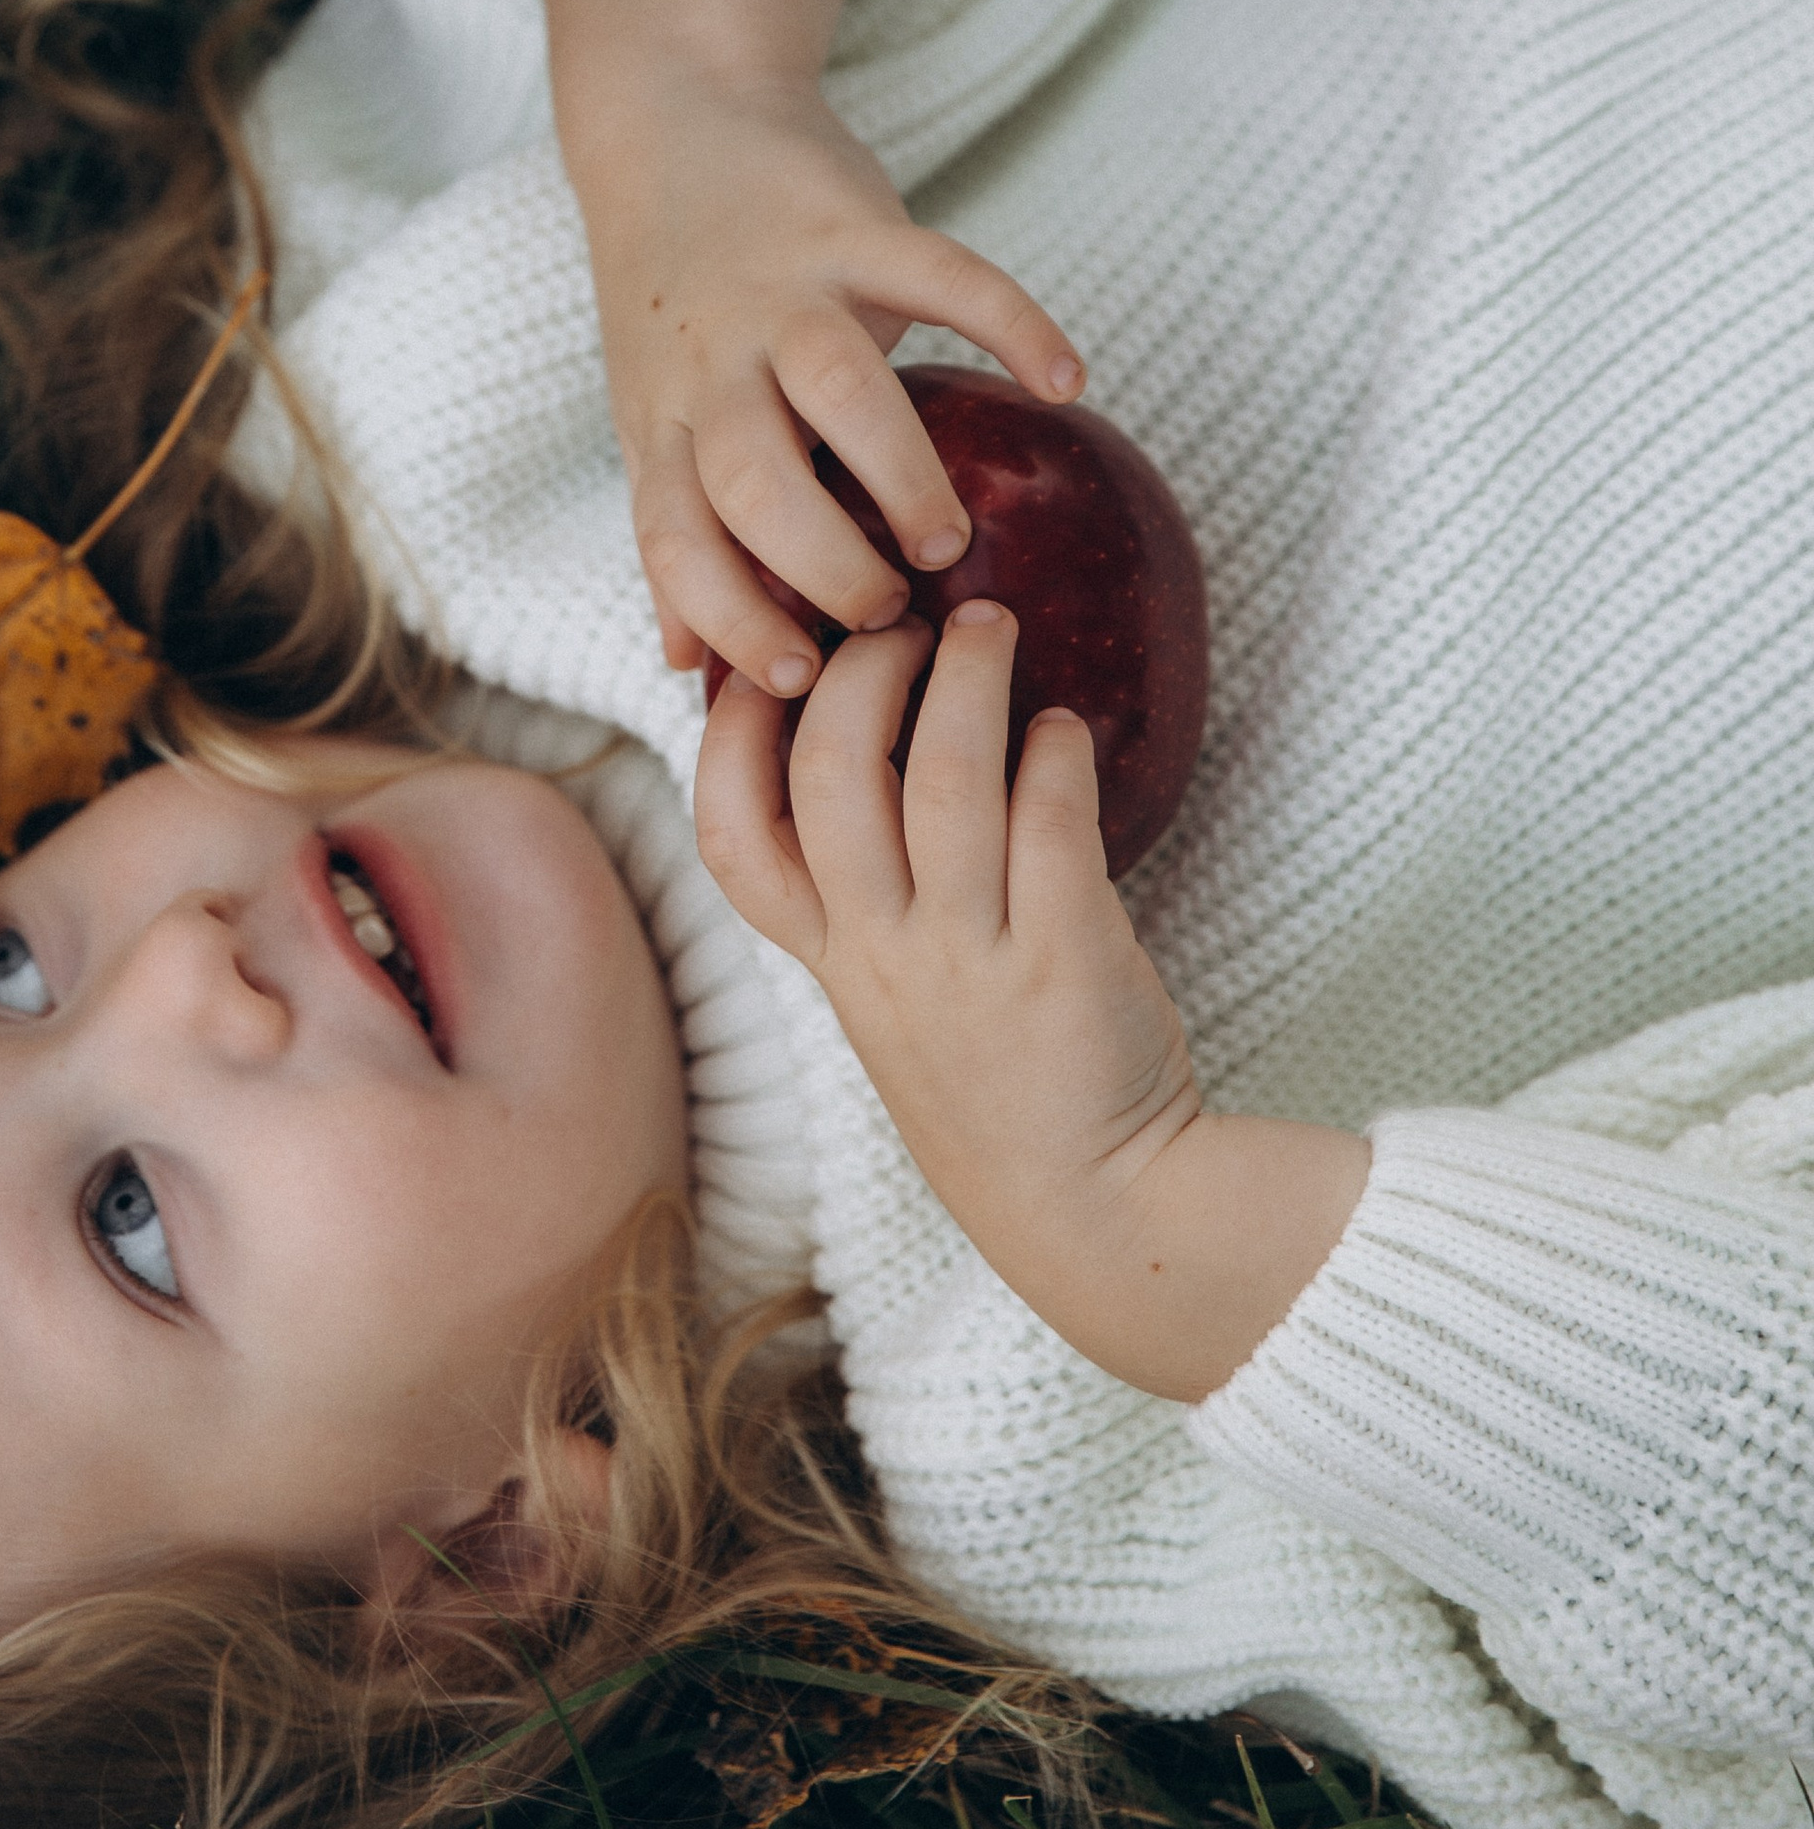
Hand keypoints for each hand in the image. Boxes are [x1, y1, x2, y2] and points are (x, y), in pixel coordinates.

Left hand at [584, 69, 1080, 688]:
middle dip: (825, 562)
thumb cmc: (676, 303)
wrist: (672, 121)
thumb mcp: (657, 416)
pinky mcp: (847, 222)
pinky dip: (1012, 321)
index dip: (729, 620)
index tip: (799, 682)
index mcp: (665, 420)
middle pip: (755, 477)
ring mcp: (779, 286)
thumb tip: (680, 664)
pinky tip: (1066, 380)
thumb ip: (678, 531)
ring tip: (947, 536)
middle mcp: (712, 360)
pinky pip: (942, 269)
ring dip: (900, 472)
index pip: (677, 541)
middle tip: (894, 607)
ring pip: (839, 385)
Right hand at [695, 609, 1367, 1398]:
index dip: (729, 738)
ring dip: (967, 680)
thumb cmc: (997, 1077)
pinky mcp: (1064, 958)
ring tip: (994, 626)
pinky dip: (1056, 753)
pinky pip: (1051, 823)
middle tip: (907, 623)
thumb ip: (866, 893)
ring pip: (943, 780)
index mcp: (834, 962)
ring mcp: (970, 959)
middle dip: (861, 671)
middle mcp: (885, 956)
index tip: (763, 666)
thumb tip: (867, 740)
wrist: (1099, 1205)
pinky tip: (1066, 726)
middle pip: (832, 774)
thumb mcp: (892, 997)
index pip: (734, 840)